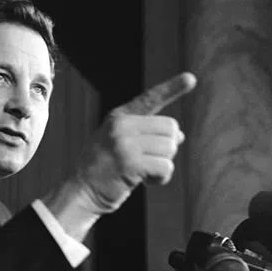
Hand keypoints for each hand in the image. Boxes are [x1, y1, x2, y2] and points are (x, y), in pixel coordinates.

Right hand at [41, 72, 195, 240]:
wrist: (80, 192)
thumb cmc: (102, 170)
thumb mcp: (120, 144)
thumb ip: (146, 136)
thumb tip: (180, 136)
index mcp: (118, 117)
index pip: (149, 99)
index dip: (172, 88)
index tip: (191, 78)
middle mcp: (121, 125)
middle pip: (170, 128)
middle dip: (166, 148)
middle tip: (147, 162)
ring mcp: (124, 143)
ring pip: (170, 148)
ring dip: (162, 165)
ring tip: (141, 173)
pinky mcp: (130, 163)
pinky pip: (165, 167)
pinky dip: (160, 178)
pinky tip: (143, 182)